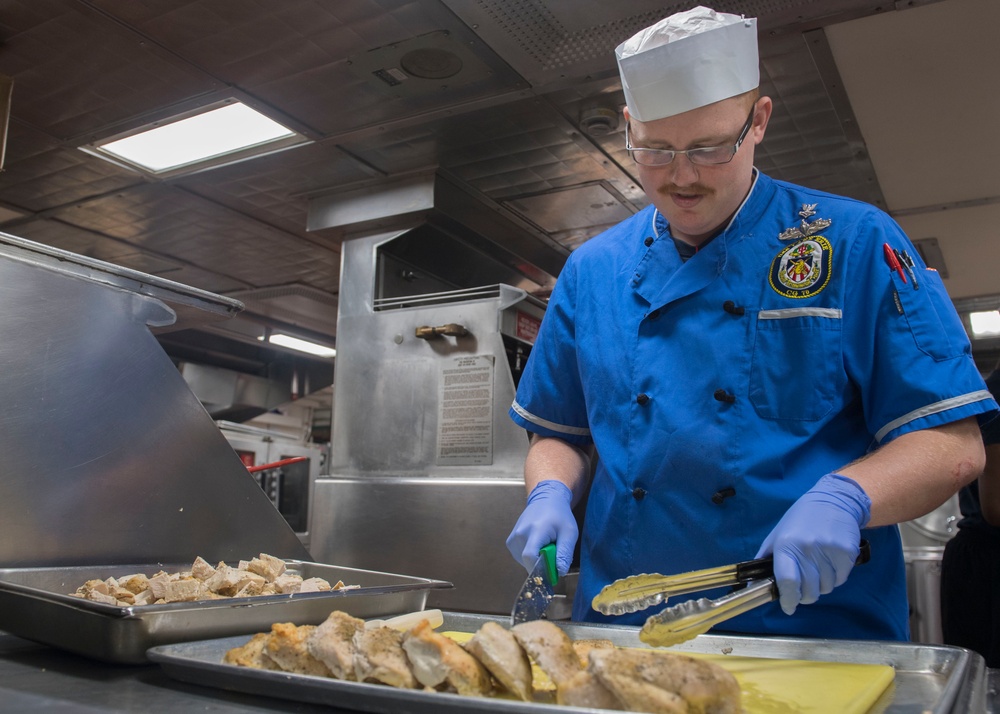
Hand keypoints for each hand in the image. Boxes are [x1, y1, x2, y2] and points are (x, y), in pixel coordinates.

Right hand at [506, 480, 577, 576]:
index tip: (551, 573)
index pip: (530, 556)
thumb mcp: (569, 533)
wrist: (546, 500)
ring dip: (536, 560)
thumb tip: (560, 572)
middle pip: (528, 562)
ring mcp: (513, 538)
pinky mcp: (510, 541)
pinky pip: (520, 557)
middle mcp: (520, 534)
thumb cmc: (559, 516)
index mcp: (535, 530)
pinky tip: (538, 545)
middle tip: (553, 552)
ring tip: (545, 546)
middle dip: (542, 564)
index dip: (540, 570)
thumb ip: (565, 553)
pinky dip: (530, 557)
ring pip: (524, 562)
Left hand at [755, 473, 870, 614]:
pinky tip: (831, 562)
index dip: (788, 599)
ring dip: (821, 585)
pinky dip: (835, 577)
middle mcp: (807, 549)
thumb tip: (752, 585)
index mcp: (786, 545)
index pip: (787, 581)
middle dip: (805, 595)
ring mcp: (829, 551)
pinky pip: (840, 580)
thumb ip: (765, 558)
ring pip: (826, 588)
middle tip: (804, 588)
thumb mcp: (778, 534)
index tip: (788, 607)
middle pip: (808, 590)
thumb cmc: (801, 519)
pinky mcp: (847, 553)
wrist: (835, 501)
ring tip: (819, 567)